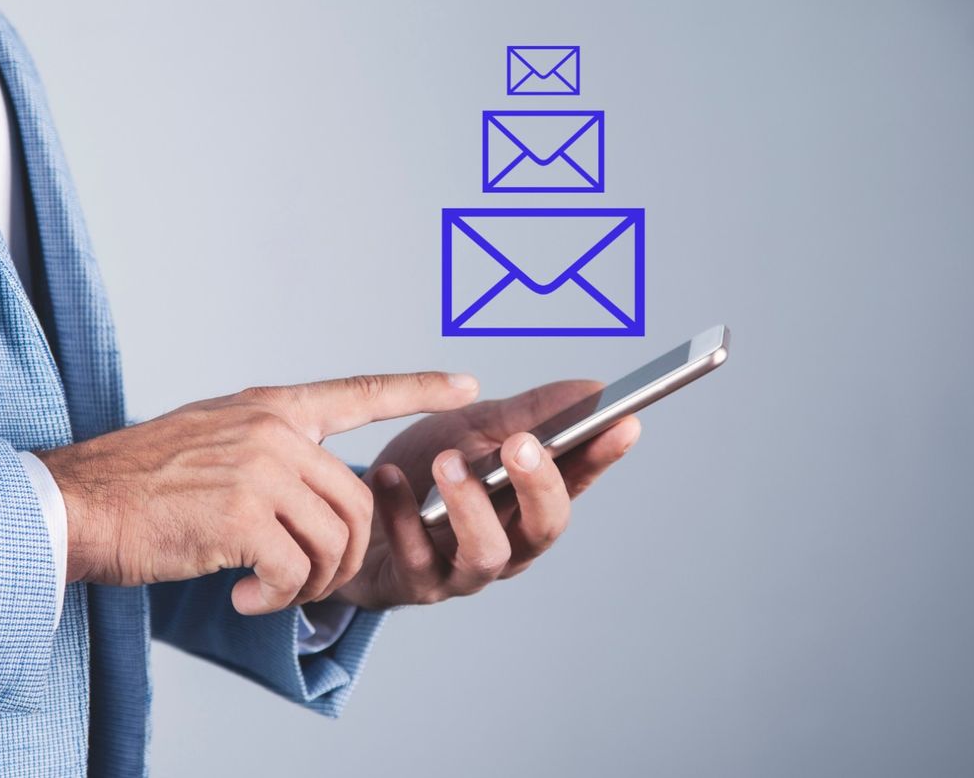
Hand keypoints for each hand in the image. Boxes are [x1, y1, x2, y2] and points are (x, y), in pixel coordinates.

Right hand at [34, 373, 478, 614]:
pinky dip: (280, 597)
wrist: (77, 504)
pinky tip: (247, 597)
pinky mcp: (241, 516)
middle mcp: (271, 431)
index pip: (358, 391)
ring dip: (315, 583)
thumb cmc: (137, 485)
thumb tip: (310, 493)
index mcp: (268, 409)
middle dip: (347, 558)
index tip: (466, 386)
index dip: (417, 389)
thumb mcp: (209, 441)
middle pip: (359, 500)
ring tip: (273, 591)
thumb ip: (266, 454)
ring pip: (336, 539)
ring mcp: (258, 469)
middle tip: (310, 584)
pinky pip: (297, 570)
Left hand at [332, 380, 640, 609]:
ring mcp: (461, 570)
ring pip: (486, 554)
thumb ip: (527, 414)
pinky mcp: (413, 584)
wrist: (351, 511)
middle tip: (523, 444)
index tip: (623, 421)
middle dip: (540, 486)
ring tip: (448, 463)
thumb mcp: (472, 430)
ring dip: (471, 505)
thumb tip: (594, 389)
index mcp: (527, 503)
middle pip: (544, 528)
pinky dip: (401, 515)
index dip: (601, 455)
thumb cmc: (423, 473)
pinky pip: (414, 558)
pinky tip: (389, 477)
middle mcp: (507, 543)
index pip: (577, 480)